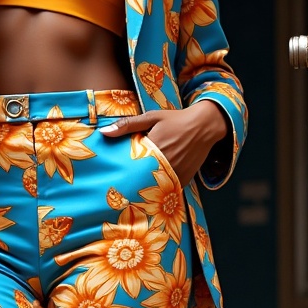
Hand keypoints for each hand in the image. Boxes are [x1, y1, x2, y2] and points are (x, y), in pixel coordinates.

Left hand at [102, 102, 228, 186]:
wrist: (204, 126)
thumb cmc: (175, 120)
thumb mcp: (151, 117)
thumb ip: (127, 125)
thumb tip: (103, 132)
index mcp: (153, 148)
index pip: (130, 165)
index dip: (121, 171)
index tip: (112, 175)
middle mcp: (164, 164)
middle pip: (141, 179)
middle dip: (131, 182)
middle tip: (120, 186)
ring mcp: (175, 174)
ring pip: (153, 187)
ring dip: (144, 188)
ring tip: (134, 189)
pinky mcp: (183, 180)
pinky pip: (167, 190)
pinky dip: (160, 190)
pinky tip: (152, 189)